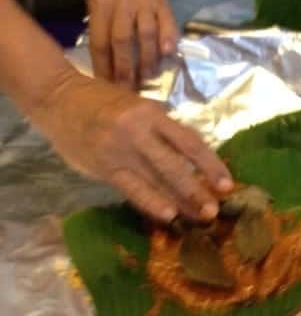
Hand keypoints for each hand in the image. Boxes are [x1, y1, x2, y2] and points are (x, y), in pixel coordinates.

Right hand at [33, 70, 232, 221]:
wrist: (58, 98)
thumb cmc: (103, 101)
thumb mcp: (138, 106)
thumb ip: (161, 130)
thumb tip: (190, 159)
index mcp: (152, 113)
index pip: (189, 142)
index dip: (210, 164)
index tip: (227, 183)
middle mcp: (138, 131)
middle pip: (175, 164)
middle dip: (198, 188)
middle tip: (215, 209)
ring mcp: (119, 150)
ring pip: (156, 179)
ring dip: (180, 200)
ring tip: (198, 217)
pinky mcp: (103, 166)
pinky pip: (131, 188)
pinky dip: (151, 202)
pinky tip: (167, 215)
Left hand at [88, 0, 178, 88]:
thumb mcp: (100, 6)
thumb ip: (100, 33)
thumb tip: (104, 72)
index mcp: (100, 2)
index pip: (100, 40)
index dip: (103, 66)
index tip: (107, 86)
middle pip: (122, 40)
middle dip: (125, 68)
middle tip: (128, 88)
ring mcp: (145, 1)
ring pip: (146, 35)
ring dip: (147, 60)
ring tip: (147, 77)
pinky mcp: (164, 4)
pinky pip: (167, 26)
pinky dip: (167, 42)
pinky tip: (167, 57)